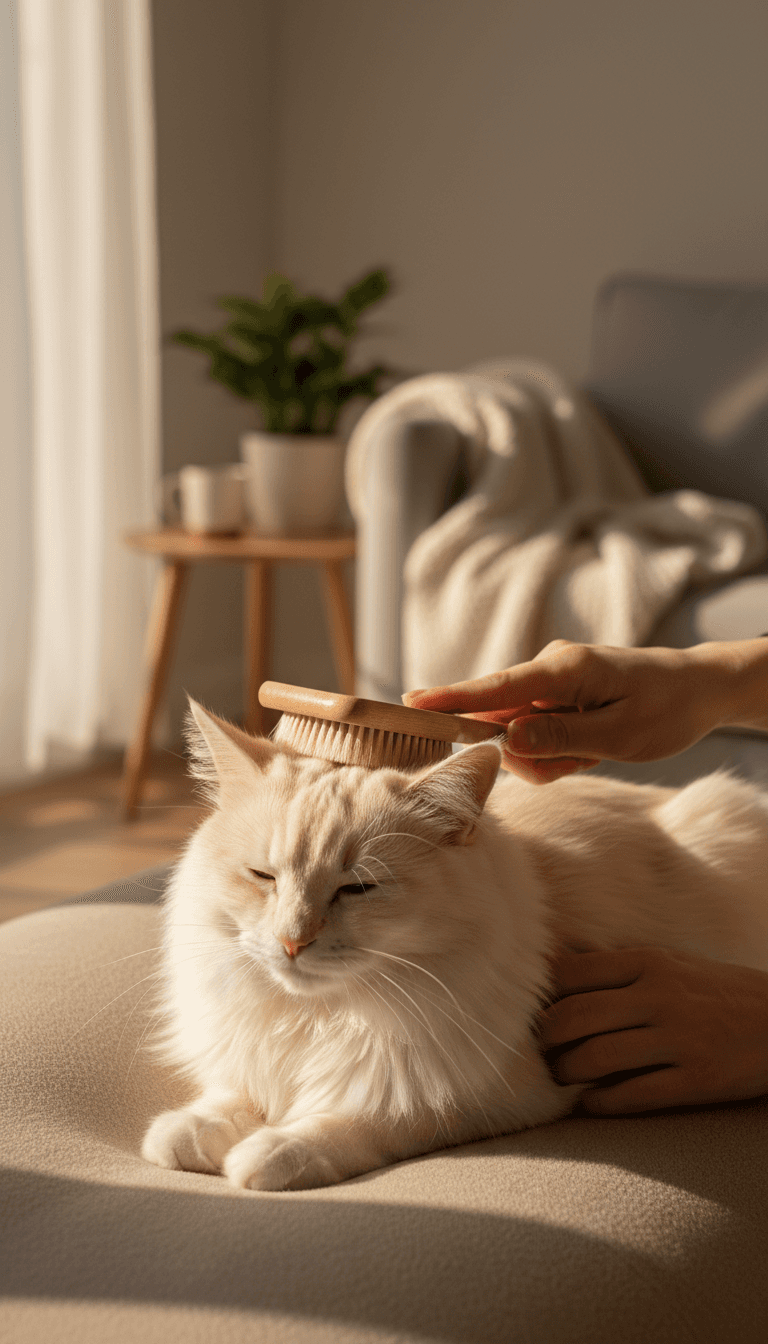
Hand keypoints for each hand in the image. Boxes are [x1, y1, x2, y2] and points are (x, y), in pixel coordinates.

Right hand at [404, 638, 767, 783]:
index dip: (451, 699)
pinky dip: (560, 749)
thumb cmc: (666, 708)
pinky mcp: (552, 695)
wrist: (699, 689)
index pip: (495, 688)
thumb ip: (559, 738)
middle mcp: (548, 668)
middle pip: (505, 723)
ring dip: (553, 755)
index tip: (410, 703)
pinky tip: (591, 744)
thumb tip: (505, 740)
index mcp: (564, 669)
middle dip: (535, 754)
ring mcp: (549, 682)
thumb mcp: (620, 735)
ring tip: (596, 748)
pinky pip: (535, 732)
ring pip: (520, 735)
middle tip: (586, 758)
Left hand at [538, 947, 767, 1113]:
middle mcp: (659, 996)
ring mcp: (679, 1039)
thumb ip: (620, 969)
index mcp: (648, 963)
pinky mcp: (697, 1080)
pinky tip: (590, 1102)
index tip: (532, 1013)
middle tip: (541, 1052)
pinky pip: (632, 1095)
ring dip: (566, 1074)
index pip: (571, 973)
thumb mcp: (671, 963)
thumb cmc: (717, 991)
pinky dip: (600, 1103)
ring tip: (563, 1078)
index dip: (541, 997)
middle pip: (574, 1017)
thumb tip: (556, 971)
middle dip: (545, 1041)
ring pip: (595, 1058)